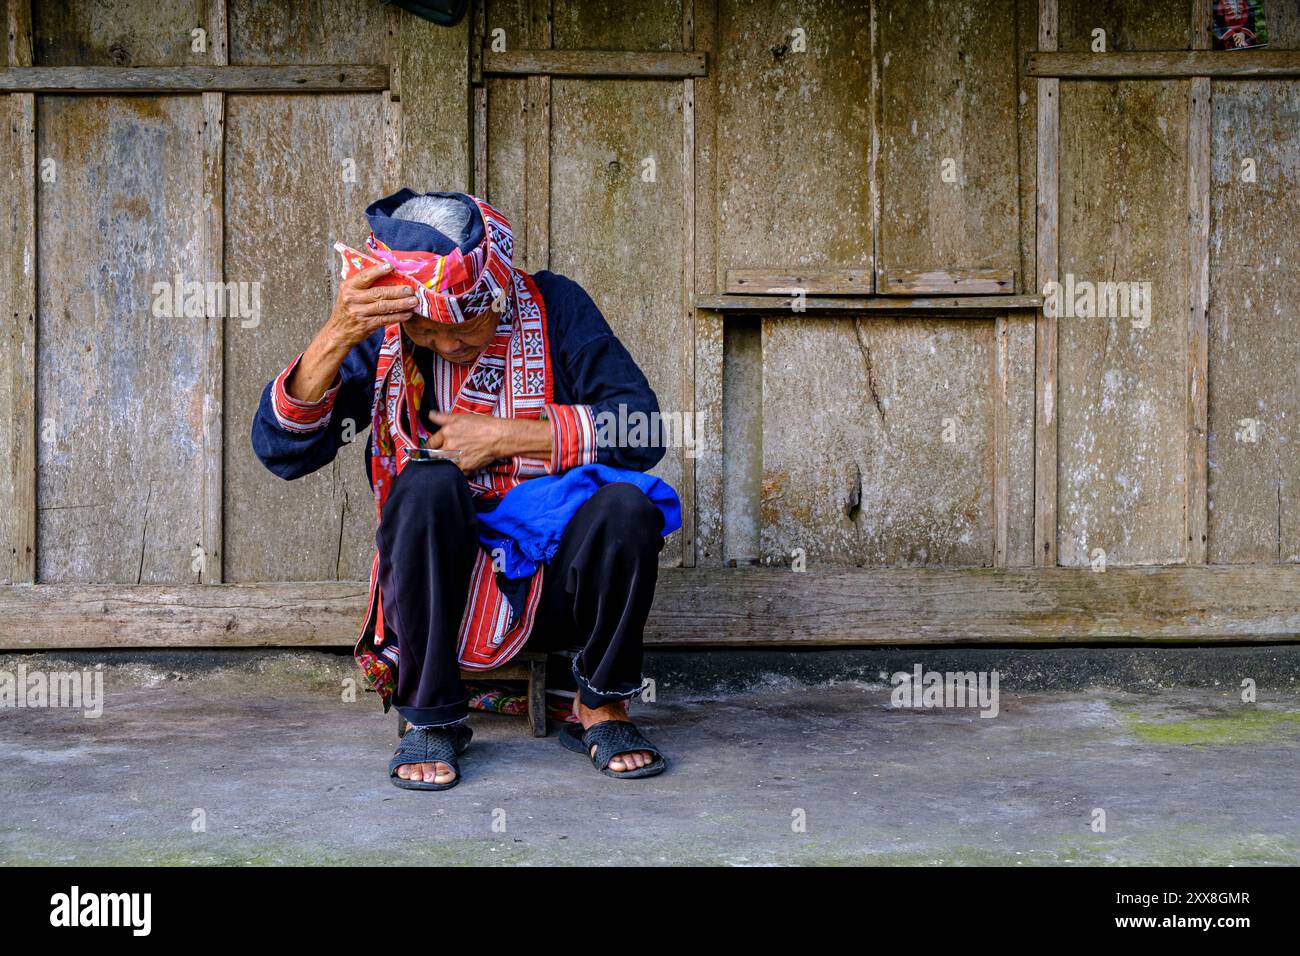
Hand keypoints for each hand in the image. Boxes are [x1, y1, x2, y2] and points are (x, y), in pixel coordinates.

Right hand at [286, 263, 421, 402]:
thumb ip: (362, 284)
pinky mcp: (366, 325)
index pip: (365, 276)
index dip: (378, 271)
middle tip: (410, 289)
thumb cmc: (347, 310)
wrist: (338, 333)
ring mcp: (359, 313)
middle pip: (378, 293)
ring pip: (384, 306)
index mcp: (348, 287)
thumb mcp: (348, 294)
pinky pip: (385, 319)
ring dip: (401, 304)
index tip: (391, 266)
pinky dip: (398, 316)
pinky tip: (407, 314)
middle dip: (397, 291)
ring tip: (413, 301)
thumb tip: (385, 272)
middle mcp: (353, 299)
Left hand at [425, 411, 507, 473]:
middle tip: (441, 454)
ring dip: (445, 463)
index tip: (430, 448)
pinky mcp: (465, 468)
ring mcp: (456, 458)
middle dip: (436, 455)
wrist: (499, 437)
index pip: (430, 443)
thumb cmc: (483, 425)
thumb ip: (442, 417)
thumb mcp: (461, 417)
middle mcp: (449, 446)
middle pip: (434, 456)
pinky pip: (455, 472)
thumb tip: (430, 415)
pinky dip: (456, 471)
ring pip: (443, 465)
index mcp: (446, 433)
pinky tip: (461, 466)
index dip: (430, 446)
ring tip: (452, 460)